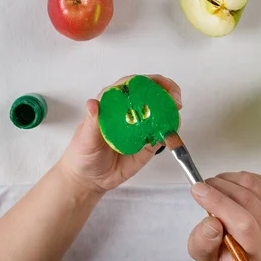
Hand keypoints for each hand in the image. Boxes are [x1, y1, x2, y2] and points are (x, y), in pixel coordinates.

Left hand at [58, 75, 181, 192]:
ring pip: (161, 113)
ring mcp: (140, 127)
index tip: (159, 84)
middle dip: (166, 92)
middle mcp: (129, 112)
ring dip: (172, 111)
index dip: (148, 81)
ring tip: (176, 115)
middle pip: (152, 94)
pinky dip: (171, 131)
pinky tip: (172, 132)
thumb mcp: (86, 137)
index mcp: (113, 104)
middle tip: (175, 100)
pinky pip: (163, 135)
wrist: (90, 179)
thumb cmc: (83, 153)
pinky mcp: (148, 144)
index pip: (132, 85)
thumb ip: (92, 122)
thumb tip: (93, 103)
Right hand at [187, 172, 260, 260]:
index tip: (198, 190)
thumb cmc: (224, 252)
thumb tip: (210, 224)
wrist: (245, 248)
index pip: (244, 226)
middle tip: (201, 185)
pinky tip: (228, 185)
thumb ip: (203, 244)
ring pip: (254, 187)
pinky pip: (259, 181)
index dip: (220, 204)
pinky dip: (238, 178)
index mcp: (260, 256)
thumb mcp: (204, 255)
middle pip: (249, 202)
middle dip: (220, 188)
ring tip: (213, 184)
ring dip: (228, 180)